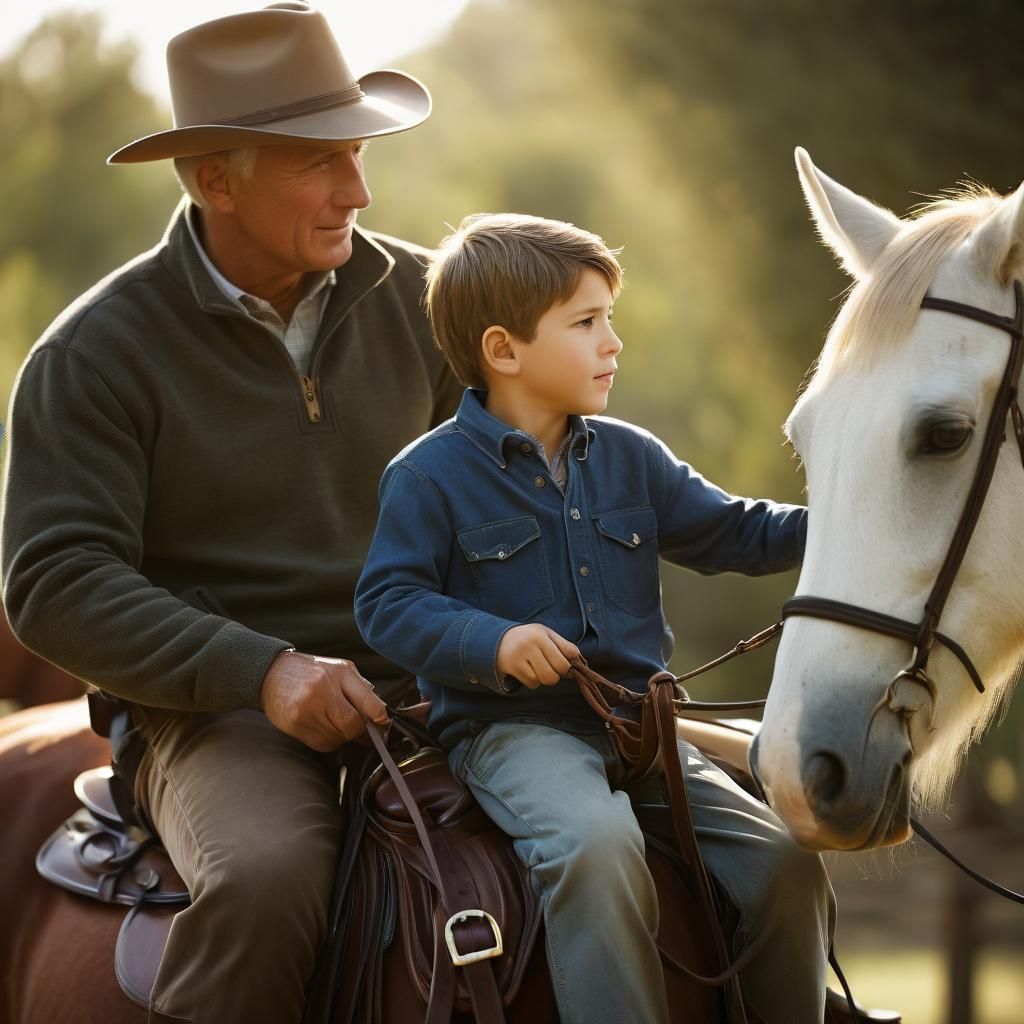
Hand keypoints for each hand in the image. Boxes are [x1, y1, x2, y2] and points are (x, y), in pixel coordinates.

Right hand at [259, 650, 388, 750]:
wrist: (271, 673)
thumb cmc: (309, 671)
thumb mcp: (339, 669)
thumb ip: (360, 689)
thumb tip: (380, 713)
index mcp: (340, 673)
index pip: (369, 703)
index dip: (381, 719)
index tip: (383, 726)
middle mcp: (323, 689)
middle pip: (353, 725)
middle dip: (360, 731)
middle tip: (360, 729)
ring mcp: (307, 708)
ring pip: (338, 738)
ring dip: (342, 736)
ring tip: (335, 723)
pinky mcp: (295, 723)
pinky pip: (321, 744)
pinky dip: (328, 741)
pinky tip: (323, 728)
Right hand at [495, 624, 580, 689]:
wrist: (496, 639)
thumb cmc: (528, 637)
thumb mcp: (546, 635)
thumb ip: (564, 646)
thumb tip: (579, 660)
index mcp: (541, 635)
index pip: (564, 660)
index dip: (567, 668)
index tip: (563, 667)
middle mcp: (529, 645)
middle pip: (553, 675)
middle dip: (555, 676)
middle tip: (549, 668)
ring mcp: (518, 656)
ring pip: (542, 680)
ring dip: (542, 678)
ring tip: (536, 667)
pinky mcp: (511, 667)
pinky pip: (531, 683)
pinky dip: (532, 681)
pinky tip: (526, 670)